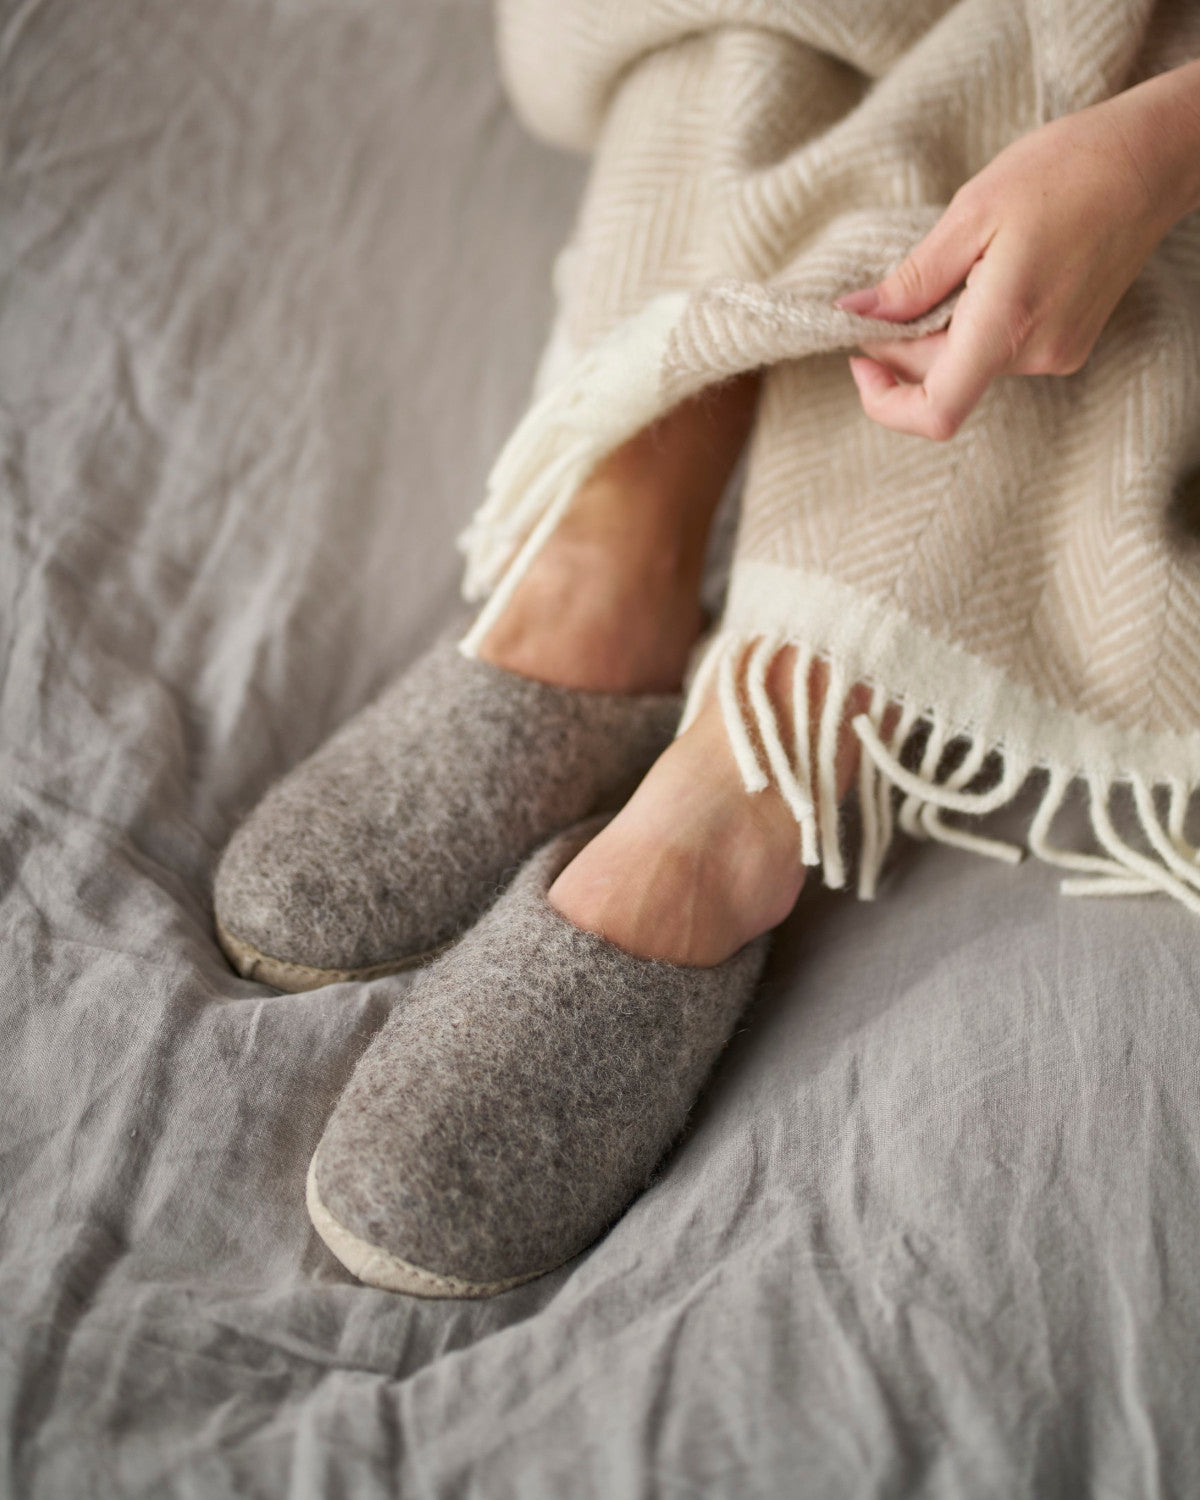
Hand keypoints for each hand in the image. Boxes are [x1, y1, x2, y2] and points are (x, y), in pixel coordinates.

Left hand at [836, 60, 1199, 440]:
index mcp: (1008, 324)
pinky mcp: (1068, 344)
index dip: (884, 399)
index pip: (935, 412)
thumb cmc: (1067, 168)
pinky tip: (981, 277)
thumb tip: (857, 315)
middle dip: (900, 349)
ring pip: (968, 366)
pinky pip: (998, 351)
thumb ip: (912, 279)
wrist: (1152, 159)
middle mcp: (1036, 354)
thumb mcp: (971, 212)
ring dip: (936, 334)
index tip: (858, 353)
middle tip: (881, 299)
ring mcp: (1057, 354)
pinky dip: (970, 327)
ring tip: (949, 271)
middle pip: (941, 382)